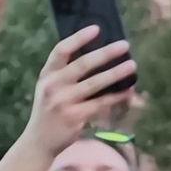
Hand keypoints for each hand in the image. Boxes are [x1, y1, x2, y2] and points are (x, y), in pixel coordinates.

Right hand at [25, 25, 137, 157]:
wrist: (38, 142)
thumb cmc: (50, 110)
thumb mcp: (50, 89)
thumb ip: (66, 73)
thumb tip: (102, 55)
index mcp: (47, 75)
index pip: (60, 51)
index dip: (78, 38)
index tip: (97, 29)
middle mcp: (53, 87)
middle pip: (82, 64)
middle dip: (105, 53)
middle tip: (125, 45)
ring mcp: (63, 103)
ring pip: (95, 84)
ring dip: (116, 73)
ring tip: (132, 65)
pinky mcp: (74, 117)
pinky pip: (100, 103)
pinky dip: (116, 96)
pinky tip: (128, 91)